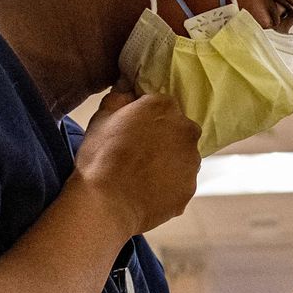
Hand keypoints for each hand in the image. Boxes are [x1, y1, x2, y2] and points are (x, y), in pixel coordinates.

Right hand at [72, 91, 199, 236]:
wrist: (107, 204)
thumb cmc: (100, 157)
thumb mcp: (101, 118)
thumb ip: (119, 97)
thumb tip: (128, 87)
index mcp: (165, 107)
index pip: (162, 106)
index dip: (146, 119)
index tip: (132, 132)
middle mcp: (186, 131)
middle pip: (177, 131)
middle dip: (162, 140)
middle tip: (136, 155)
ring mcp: (191, 162)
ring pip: (182, 158)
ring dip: (167, 163)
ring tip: (141, 177)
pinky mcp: (189, 189)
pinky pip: (179, 183)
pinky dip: (167, 186)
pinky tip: (146, 192)